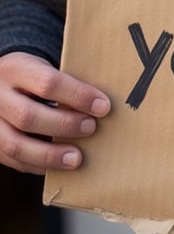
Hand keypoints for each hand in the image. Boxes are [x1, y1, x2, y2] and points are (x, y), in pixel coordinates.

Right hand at [0, 52, 110, 174]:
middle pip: (28, 116)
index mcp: (16, 69)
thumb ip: (68, 83)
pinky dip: (38, 166)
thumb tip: (103, 104)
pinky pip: (12, 160)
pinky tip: (59, 165)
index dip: (78, 96)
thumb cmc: (33, 76)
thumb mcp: (45, 68)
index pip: (47, 83)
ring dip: (50, 155)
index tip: (103, 106)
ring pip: (15, 144)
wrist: (0, 82)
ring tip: (77, 158)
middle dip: (64, 126)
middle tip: (91, 128)